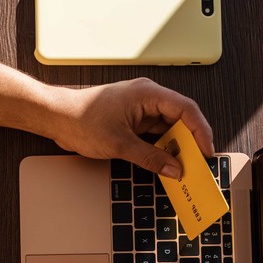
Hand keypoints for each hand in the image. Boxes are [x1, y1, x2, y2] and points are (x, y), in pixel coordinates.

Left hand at [47, 77, 214, 178]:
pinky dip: (161, 147)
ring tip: (183, 166)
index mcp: (148, 94)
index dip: (201, 131)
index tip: (206, 151)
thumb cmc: (81, 121)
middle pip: (180, 118)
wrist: (56, 117)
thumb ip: (150, 158)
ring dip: (176, 146)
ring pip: (168, 127)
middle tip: (197, 163)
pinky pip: (154, 132)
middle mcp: (147, 97)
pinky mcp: (132, 119)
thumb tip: (173, 169)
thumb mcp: (119, 145)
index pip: (186, 109)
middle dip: (190, 141)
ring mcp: (139, 108)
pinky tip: (165, 162)